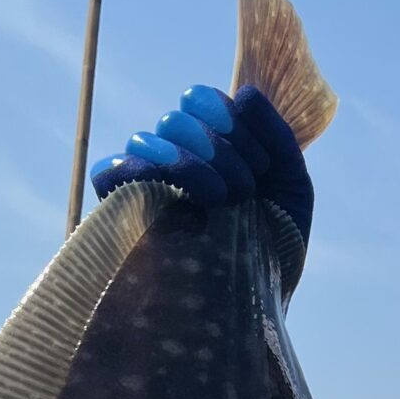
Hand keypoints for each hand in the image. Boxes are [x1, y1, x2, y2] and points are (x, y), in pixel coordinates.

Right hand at [90, 83, 313, 241]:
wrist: (257, 304)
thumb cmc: (275, 246)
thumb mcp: (290, 187)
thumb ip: (277, 137)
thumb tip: (245, 94)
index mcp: (210, 146)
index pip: (200, 100)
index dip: (228, 119)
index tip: (260, 163)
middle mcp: (176, 158)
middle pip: (176, 119)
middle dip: (217, 147)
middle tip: (242, 189)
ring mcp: (150, 184)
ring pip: (147, 139)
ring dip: (188, 161)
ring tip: (219, 199)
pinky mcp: (125, 211)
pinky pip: (109, 170)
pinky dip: (133, 168)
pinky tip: (170, 191)